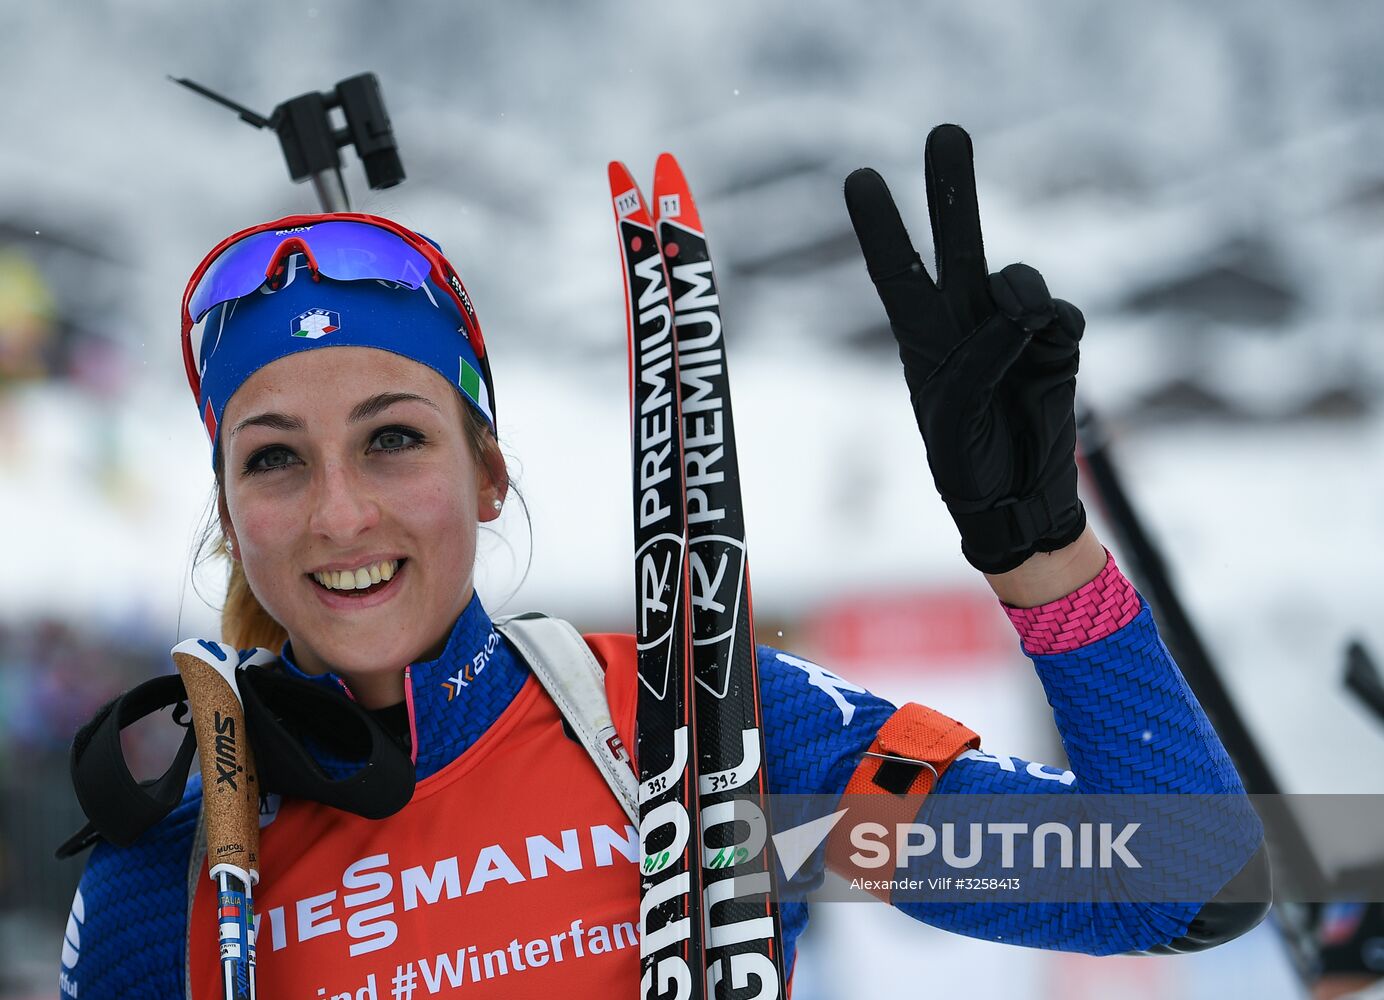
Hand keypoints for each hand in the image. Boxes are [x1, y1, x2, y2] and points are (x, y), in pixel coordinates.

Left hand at [844, 123, 1085, 573]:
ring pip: (1017, 280)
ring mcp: (1013, 330)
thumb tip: (1025, 309)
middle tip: (946, 131)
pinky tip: (1048, 357)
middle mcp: (965, 322)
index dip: (880, 226)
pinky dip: (1055, 328)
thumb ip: (982, 358)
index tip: (860, 177)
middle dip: (952, 186)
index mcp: (921, 339)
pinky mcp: (1056, 344)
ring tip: (1019, 338)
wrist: (1018, 501)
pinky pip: (1059, 313)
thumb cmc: (967, 465)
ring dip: (1018, 299)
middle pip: (957, 240)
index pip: (895, 272)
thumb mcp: (955, 416)